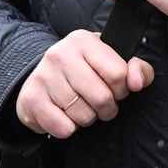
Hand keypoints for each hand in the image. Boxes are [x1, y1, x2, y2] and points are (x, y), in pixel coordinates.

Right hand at [14, 30, 153, 138]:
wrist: (40, 78)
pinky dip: (68, 128)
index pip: (118, 74)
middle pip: (102, 97)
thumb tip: (137, 83)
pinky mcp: (31, 98)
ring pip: (83, 115)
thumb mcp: (110, 61)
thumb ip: (135, 68)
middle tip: (100, 104)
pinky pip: (63, 128)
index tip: (115, 89)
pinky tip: (64, 115)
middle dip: (107, 108)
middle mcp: (61, 53)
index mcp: (83, 40)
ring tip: (80, 106)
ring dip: (87, 118)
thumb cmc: (82, 70)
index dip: (122, 89)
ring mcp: (43, 75)